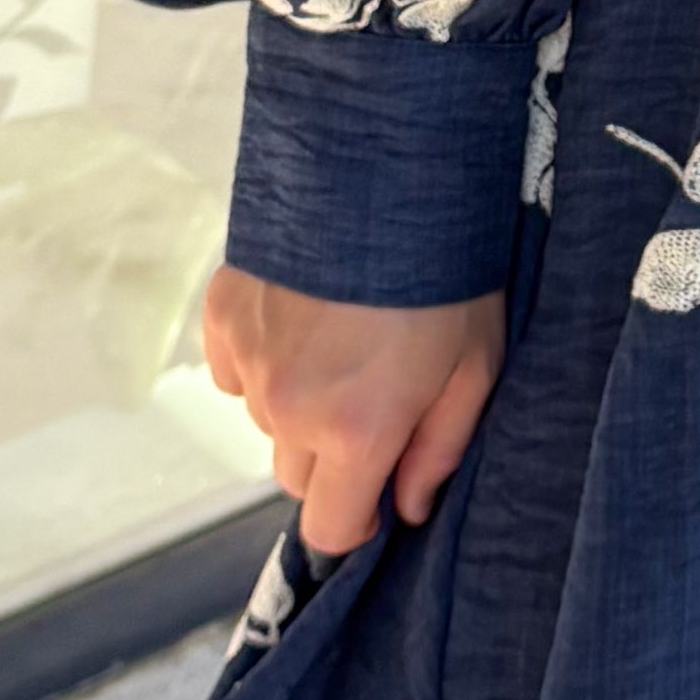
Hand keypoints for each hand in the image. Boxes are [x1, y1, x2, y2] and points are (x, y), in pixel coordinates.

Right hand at [201, 267, 505, 555]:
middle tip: (372, 398)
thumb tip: (410, 508)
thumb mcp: (476, 365)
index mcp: (356, 432)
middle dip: (331, 459)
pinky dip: (265, 358)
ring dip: (298, 404)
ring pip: (266, 421)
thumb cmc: (449, 270)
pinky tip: (305, 316)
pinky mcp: (223, 316)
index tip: (379, 487)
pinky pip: (237, 369)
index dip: (357, 520)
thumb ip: (440, 448)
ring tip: (344, 343)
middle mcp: (289, 408)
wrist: (386, 171)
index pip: (329, 528)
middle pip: (296, 477)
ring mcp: (250, 361)